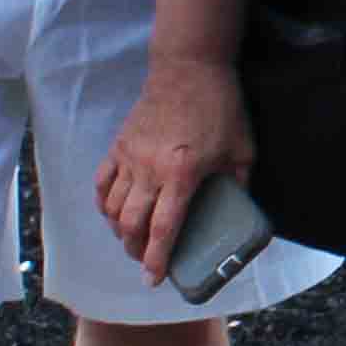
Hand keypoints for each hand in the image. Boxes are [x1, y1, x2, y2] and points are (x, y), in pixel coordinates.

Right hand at [94, 49, 255, 284]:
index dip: (157, 260)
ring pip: (113, 208)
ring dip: (120, 230)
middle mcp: (150, 169)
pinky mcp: (119, 144)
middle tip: (146, 260)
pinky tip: (114, 213)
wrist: (189, 66)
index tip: (153, 280)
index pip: (164, 229)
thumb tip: (239, 213)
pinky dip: (104, 204)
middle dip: (136, 250)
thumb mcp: (243, 149)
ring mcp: (130, 156)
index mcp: (182, 174)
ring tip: (133, 239)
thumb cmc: (221, 107)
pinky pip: (102, 183)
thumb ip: (239, 184)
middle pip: (131, 224)